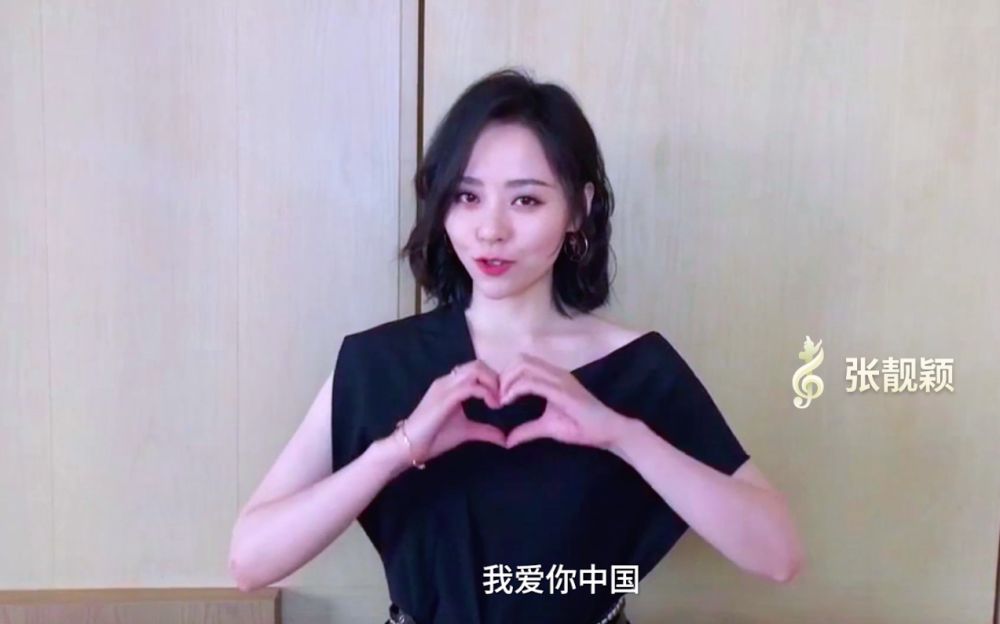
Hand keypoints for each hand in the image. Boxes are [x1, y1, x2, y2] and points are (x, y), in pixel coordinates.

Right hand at [395, 360, 505, 466]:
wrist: (409, 446)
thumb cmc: (434, 437)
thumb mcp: (466, 432)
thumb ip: (485, 431)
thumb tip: (504, 439)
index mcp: (450, 384)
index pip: (476, 369)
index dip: (494, 379)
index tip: (504, 398)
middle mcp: (447, 380)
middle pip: (478, 364)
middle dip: (496, 378)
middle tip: (504, 398)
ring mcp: (445, 386)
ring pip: (475, 370)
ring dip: (493, 383)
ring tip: (499, 401)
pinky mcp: (445, 397)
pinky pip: (470, 386)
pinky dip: (486, 393)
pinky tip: (493, 405)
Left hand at [498, 352, 629, 450]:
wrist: (608, 431)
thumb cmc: (582, 427)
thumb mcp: (548, 428)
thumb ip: (527, 430)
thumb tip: (507, 440)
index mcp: (553, 377)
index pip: (523, 363)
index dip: (506, 376)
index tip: (498, 396)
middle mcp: (555, 372)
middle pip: (520, 360)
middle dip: (503, 376)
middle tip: (497, 397)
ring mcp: (559, 379)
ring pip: (524, 366)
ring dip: (507, 381)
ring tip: (501, 400)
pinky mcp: (562, 390)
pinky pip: (532, 382)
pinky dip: (515, 389)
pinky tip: (508, 402)